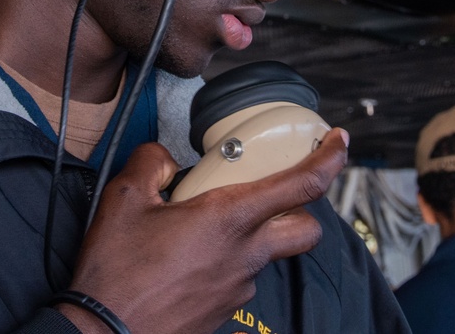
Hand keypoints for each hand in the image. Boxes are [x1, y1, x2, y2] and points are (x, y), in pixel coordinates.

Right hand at [58, 127, 348, 333]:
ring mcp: (238, 288)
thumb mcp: (124, 199)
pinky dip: (226, 263)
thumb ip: (152, 163)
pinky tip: (190, 260)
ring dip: (252, 236)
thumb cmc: (116, 274)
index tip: (338, 141)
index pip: (303, 184)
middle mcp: (245, 255)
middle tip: (280, 191)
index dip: (330, 158)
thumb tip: (165, 160)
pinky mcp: (224, 312)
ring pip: (267, 254)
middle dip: (305, 209)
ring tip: (205, 228)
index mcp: (229, 218)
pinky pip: (239, 279)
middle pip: (306, 229)